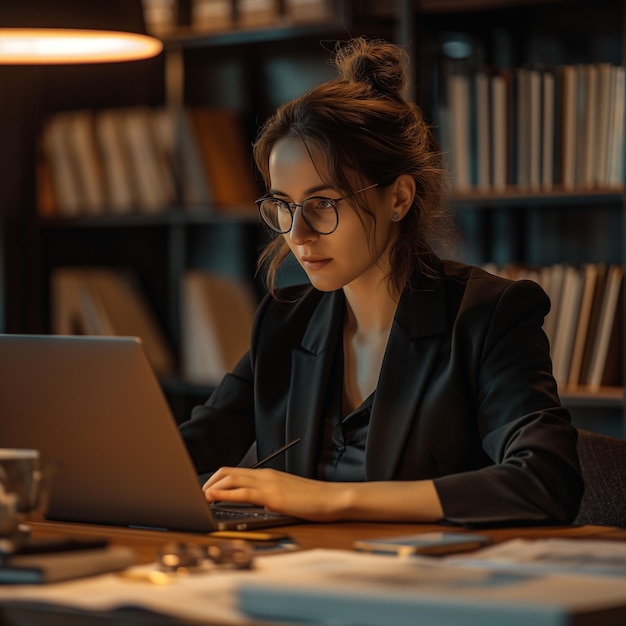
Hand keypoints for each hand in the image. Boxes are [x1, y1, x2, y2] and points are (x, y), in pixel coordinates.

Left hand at [202, 466, 342, 521]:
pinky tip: (215, 498)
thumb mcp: (285, 494)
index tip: (206, 489)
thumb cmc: (312, 499)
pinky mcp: (272, 497)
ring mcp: (268, 484)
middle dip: (209, 482)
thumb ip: (268, 495)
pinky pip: (243, 493)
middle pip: (228, 472)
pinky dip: (224, 494)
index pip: (235, 471)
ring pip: (232, 479)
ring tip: (202, 497)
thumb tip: (253, 503)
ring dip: (213, 487)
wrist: (331, 498)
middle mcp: (265, 475)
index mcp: (267, 474)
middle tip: (199, 494)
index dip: (216, 479)